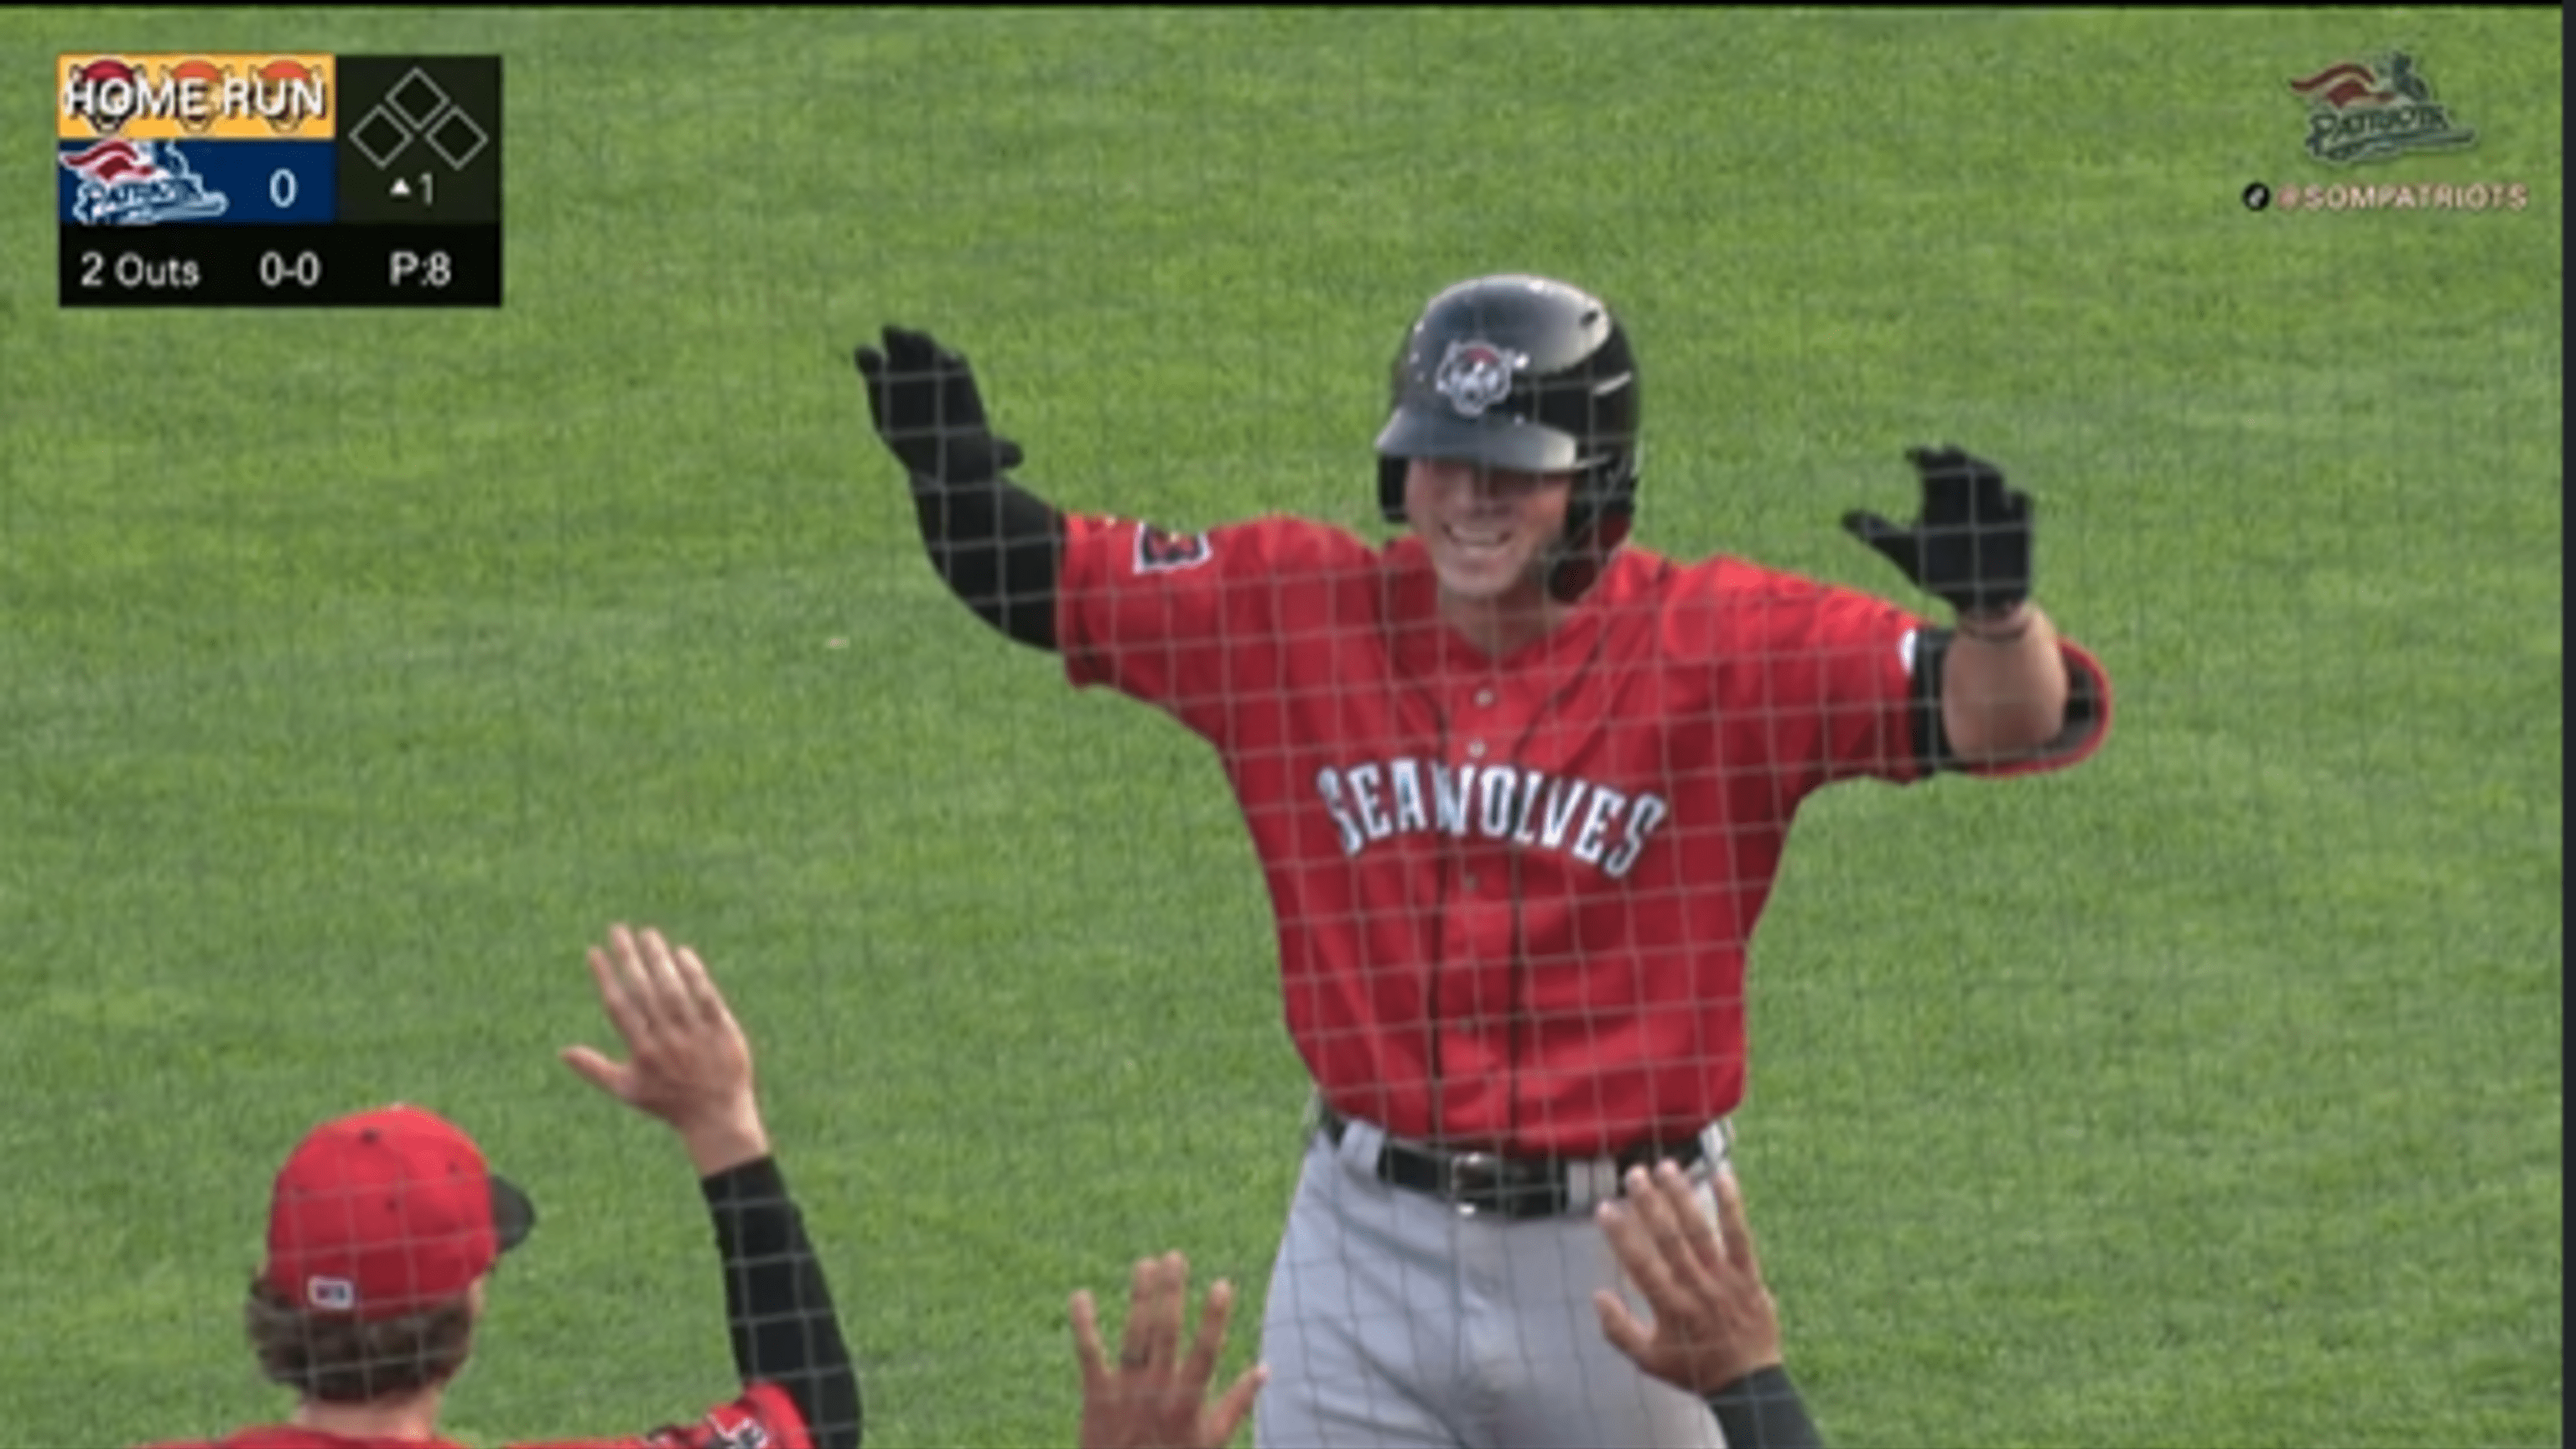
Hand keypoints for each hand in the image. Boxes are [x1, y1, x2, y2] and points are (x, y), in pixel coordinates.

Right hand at [561, 925, 770, 1174]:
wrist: (717, 1116)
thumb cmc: (668, 1102)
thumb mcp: (627, 1090)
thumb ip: (594, 1068)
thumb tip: (561, 1052)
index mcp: (641, 1052)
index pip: (619, 1007)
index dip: (605, 977)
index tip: (594, 950)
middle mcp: (667, 1040)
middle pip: (644, 991)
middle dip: (628, 958)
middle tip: (617, 929)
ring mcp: (695, 1034)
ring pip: (674, 990)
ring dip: (659, 959)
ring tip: (647, 933)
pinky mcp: (722, 1030)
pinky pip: (706, 997)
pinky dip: (694, 975)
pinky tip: (683, 952)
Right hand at [852, 325, 1025, 486]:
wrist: (941, 463)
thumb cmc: (970, 458)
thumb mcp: (987, 459)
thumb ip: (1000, 454)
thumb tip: (1017, 457)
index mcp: (960, 384)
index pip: (955, 366)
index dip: (951, 363)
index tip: (947, 362)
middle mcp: (933, 372)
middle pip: (927, 350)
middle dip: (921, 343)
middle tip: (914, 337)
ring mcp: (907, 374)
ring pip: (899, 351)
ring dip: (893, 343)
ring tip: (883, 345)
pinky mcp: (882, 384)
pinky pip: (875, 367)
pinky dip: (869, 359)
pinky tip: (863, 354)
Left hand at [1071, 1252, 1266, 1448]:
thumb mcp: (1213, 1441)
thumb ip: (1238, 1403)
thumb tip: (1265, 1369)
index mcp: (1187, 1402)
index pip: (1205, 1352)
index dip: (1213, 1318)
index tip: (1221, 1285)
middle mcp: (1157, 1392)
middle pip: (1165, 1334)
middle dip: (1172, 1293)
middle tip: (1175, 1257)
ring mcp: (1125, 1392)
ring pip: (1134, 1337)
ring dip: (1140, 1299)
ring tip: (1145, 1264)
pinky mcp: (1096, 1397)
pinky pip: (1089, 1355)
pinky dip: (1084, 1325)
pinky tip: (1082, 1295)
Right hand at [1593, 1164, 1784, 1394]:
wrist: (1748, 1383)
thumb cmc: (1694, 1369)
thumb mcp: (1647, 1361)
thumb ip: (1618, 1329)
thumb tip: (1597, 1295)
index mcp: (1669, 1307)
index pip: (1639, 1262)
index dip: (1620, 1233)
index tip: (1605, 1207)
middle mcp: (1695, 1287)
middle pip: (1669, 1238)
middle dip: (1649, 1203)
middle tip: (1634, 1174)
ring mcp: (1724, 1278)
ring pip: (1700, 1230)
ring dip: (1683, 1196)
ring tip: (1667, 1167)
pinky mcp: (1749, 1274)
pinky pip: (1740, 1235)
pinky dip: (1732, 1205)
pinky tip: (1723, 1176)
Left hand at [1842, 445, 2032, 615]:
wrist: (1976, 600)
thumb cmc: (1940, 573)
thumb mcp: (1908, 553)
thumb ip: (1880, 534)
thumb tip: (1843, 519)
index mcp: (1941, 500)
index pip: (1934, 468)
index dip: (1926, 457)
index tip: (1913, 454)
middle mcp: (1968, 498)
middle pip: (1966, 466)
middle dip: (1957, 458)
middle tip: (1944, 455)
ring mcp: (1996, 510)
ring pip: (1994, 478)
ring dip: (1985, 470)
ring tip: (1974, 469)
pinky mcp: (2019, 526)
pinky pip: (2022, 505)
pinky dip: (2015, 500)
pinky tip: (2007, 500)